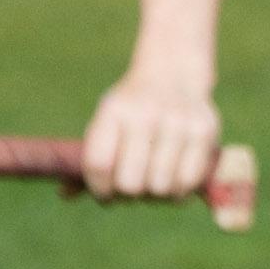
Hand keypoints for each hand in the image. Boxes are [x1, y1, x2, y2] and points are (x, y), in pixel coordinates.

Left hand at [79, 67, 225, 207]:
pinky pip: (188, 182)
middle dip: (128, 195)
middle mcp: (146, 114)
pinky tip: (173, 183)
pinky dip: (178, 192)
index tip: (105, 194)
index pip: (99, 165)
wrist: (173, 73)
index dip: (100, 189)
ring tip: (152, 185)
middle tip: (131, 189)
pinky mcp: (204, 131)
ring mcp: (178, 123)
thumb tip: (64, 195)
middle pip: (130, 182)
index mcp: (114, 110)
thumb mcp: (106, 120)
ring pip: (160, 188)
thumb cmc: (131, 108)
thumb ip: (91, 158)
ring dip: (154, 195)